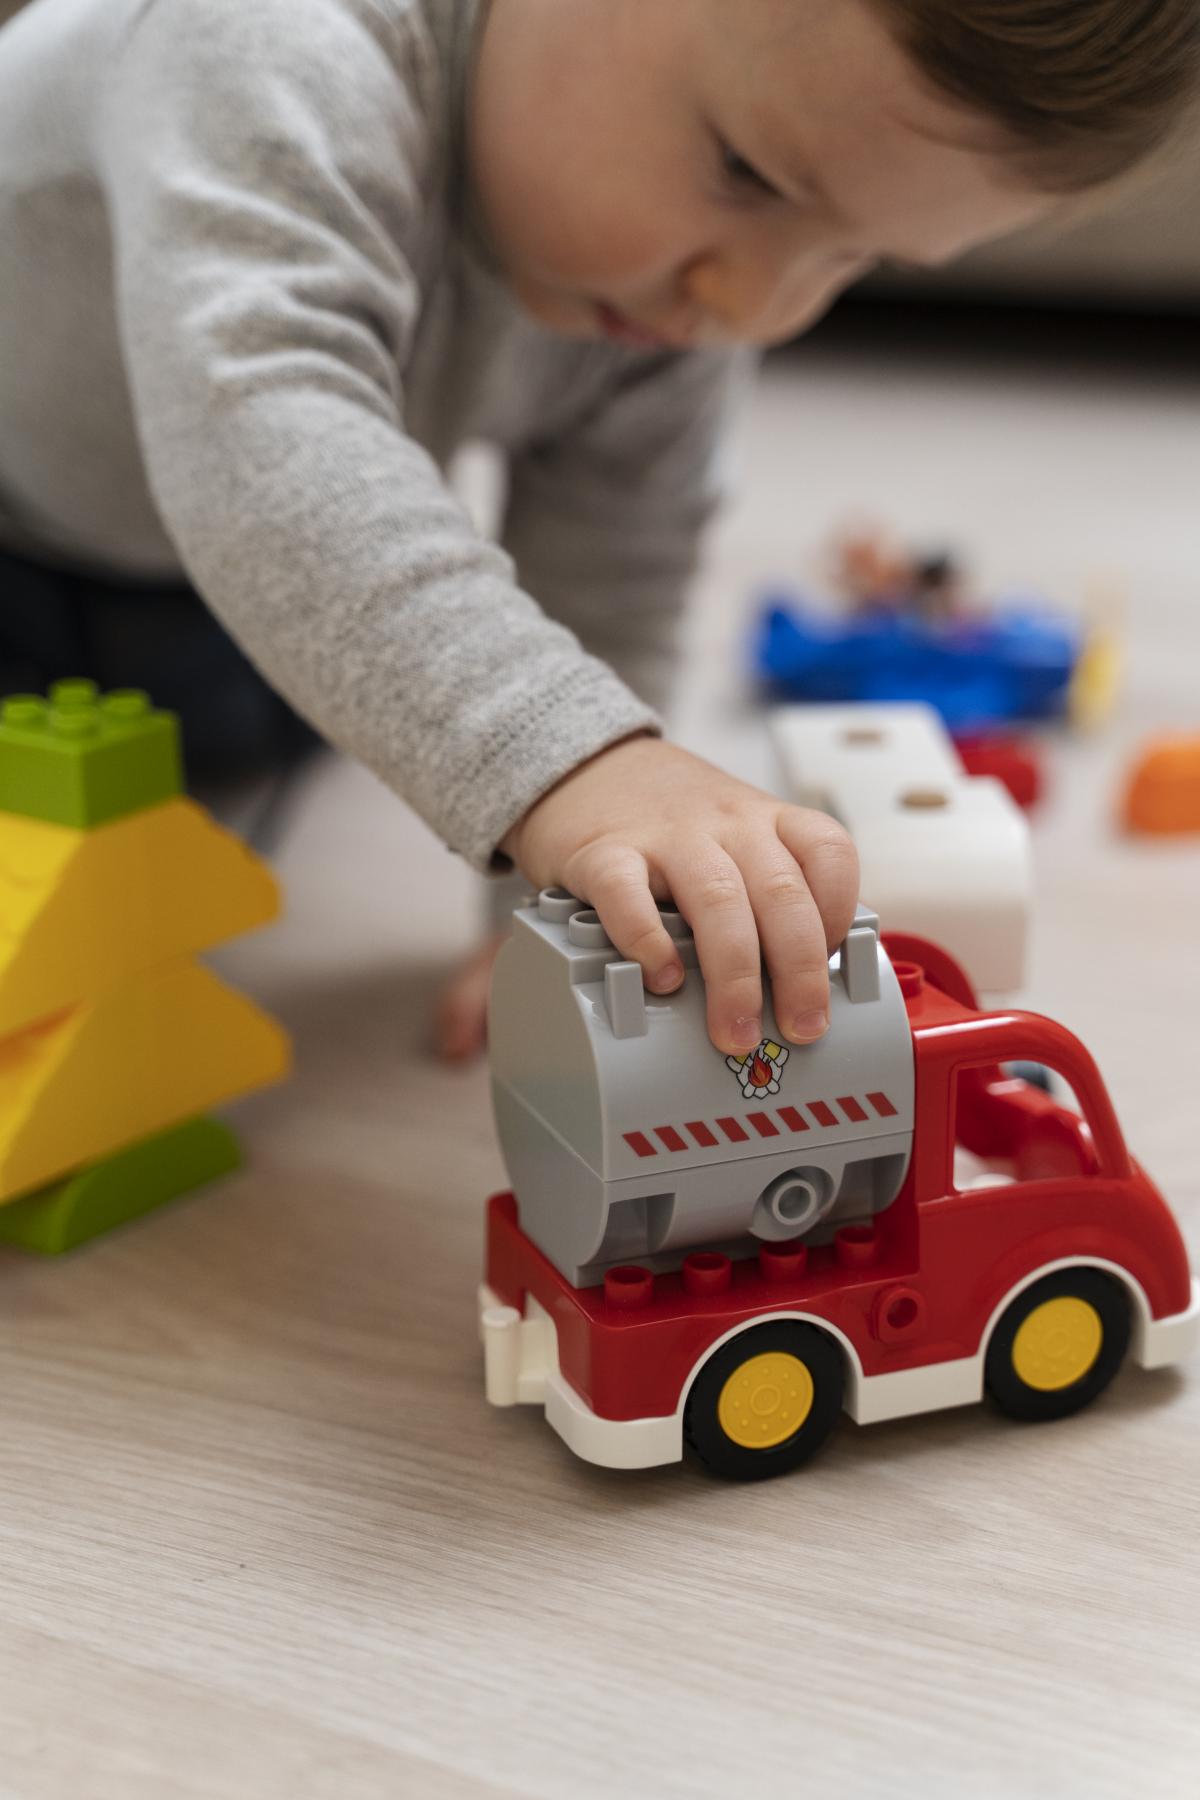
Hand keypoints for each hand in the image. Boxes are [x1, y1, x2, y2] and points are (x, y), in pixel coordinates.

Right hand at [499, 735, 858, 1054]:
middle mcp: (726, 824)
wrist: (588, 767)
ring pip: (717, 899)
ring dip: (735, 974)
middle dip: (799, 971)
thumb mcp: (737, 839)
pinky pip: (627, 894)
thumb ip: (767, 894)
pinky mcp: (603, 853)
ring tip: (734, 1030)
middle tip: (799, 1028)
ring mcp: (665, 836)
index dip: (839, 914)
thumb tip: (800, 988)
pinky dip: (647, 941)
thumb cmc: (674, 826)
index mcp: (768, 821)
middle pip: (780, 893)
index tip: (832, 968)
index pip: (829, 854)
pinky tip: (661, 979)